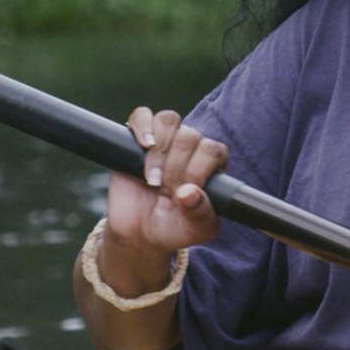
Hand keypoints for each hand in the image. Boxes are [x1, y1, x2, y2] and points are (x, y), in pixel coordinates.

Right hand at [105, 107, 228, 261]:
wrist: (139, 234)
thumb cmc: (174, 229)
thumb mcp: (195, 230)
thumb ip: (200, 213)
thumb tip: (190, 193)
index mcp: (212, 163)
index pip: (213, 149)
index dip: (197, 170)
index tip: (182, 194)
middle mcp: (192, 146)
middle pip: (189, 135)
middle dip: (175, 169)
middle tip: (164, 192)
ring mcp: (165, 140)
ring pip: (170, 121)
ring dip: (159, 151)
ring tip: (152, 179)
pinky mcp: (137, 138)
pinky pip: (142, 115)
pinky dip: (143, 126)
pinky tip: (144, 146)